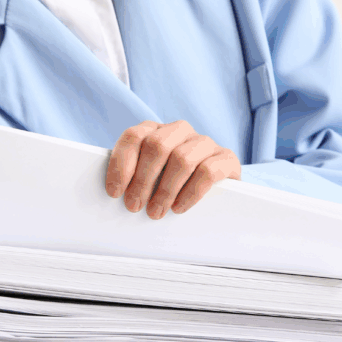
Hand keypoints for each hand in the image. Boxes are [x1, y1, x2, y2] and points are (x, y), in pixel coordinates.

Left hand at [105, 120, 240, 219]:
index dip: (121, 164)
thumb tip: (115, 193)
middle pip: (157, 146)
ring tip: (156, 212)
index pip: (134, 136)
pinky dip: (189, 193)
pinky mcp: (226, 158)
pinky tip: (179, 207)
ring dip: (165, 190)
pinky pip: (207, 171)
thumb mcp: (149, 178)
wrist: (217, 191)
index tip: (114, 191)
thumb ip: (133, 177)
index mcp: (156, 130)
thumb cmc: (172, 186)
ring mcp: (204, 142)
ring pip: (181, 158)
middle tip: (134, 206)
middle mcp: (180, 131)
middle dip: (142, 180)